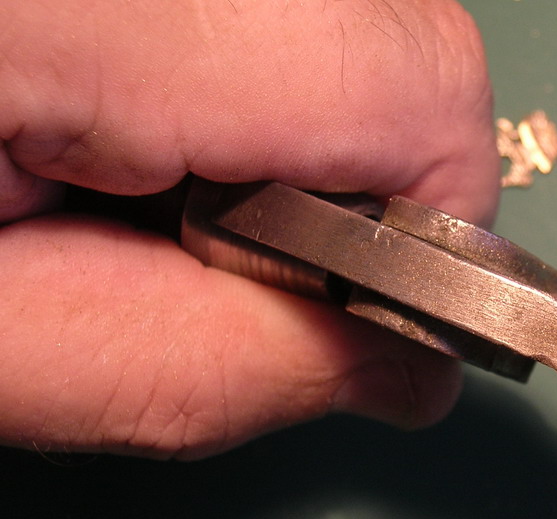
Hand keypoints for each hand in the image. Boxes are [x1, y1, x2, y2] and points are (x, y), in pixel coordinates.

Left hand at [0, 0, 498, 457]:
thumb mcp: (31, 358)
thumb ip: (237, 368)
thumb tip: (420, 371)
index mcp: (99, 22)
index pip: (415, 86)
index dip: (443, 218)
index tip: (387, 302)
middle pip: (412, 37)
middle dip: (389, 176)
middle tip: (273, 255)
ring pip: (368, 20)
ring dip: (330, 132)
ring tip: (195, 196)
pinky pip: (303, 13)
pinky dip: (280, 91)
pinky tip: (170, 139)